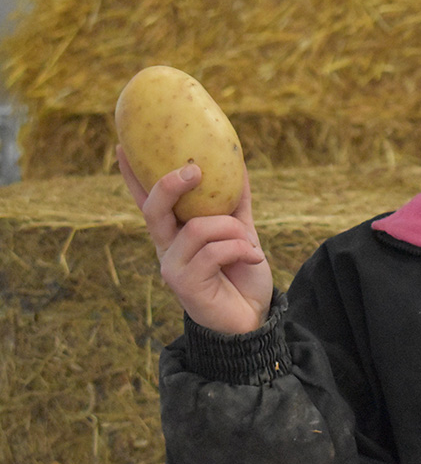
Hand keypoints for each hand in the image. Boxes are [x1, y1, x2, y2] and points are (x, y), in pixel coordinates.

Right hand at [118, 146, 273, 333]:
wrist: (254, 319)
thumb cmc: (243, 277)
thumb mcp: (242, 233)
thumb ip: (235, 204)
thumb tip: (238, 164)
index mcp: (176, 234)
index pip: (148, 201)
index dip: (133, 175)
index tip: (124, 144)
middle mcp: (167, 249)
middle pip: (154, 208)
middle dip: (171, 184)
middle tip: (194, 169)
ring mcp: (172, 268)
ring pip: (197, 228)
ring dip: (232, 229)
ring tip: (250, 243)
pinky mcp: (184, 285)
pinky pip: (213, 251)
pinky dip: (240, 248)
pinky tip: (253, 257)